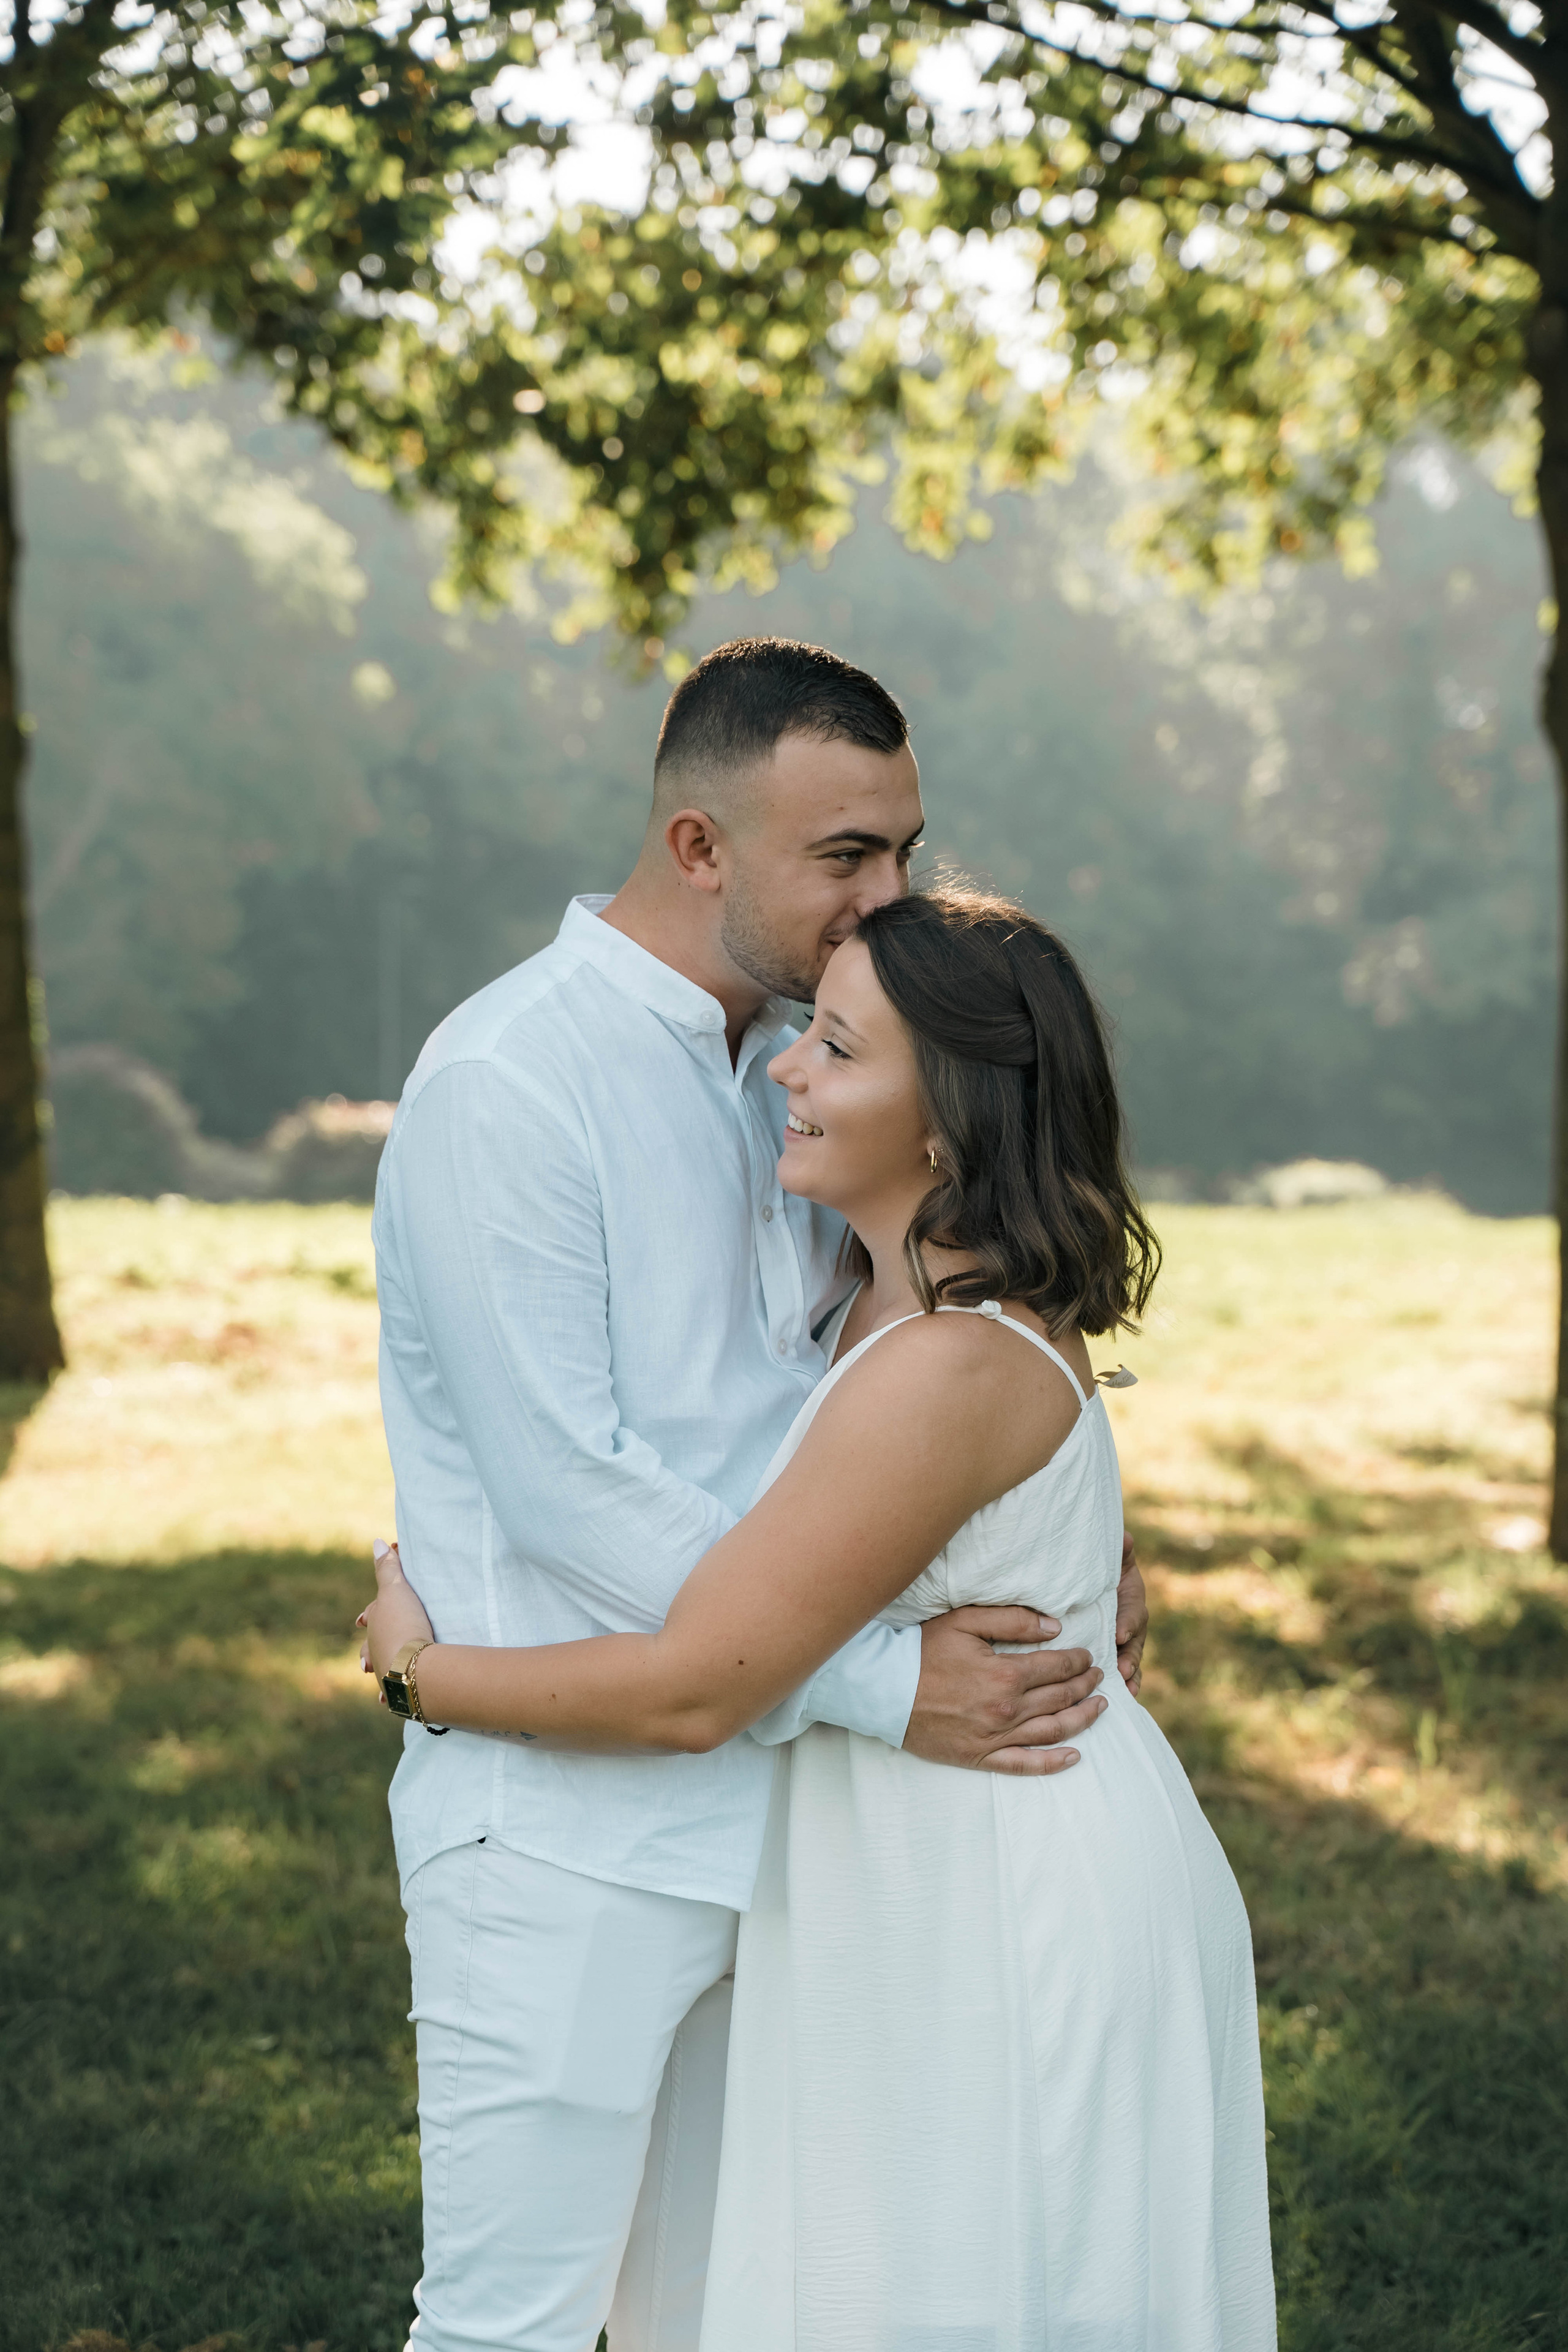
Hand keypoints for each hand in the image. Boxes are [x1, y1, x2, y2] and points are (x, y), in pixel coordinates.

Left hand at [357, 1540, 434, 1691]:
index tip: (360, 1620)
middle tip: (363, 1659)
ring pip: (380, 1672)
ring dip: (381, 1673)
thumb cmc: (403, 1625)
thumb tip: (376, 1542)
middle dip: (369, 1650)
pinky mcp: (401, 1693)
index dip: (368, 1614)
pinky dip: (393, 1698)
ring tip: (379, 1680)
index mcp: (376, 1625)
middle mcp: (376, 1650)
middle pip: (370, 1647)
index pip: (371, 1615)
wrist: (413, 1668)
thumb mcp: (396, 1591)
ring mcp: (386, 1673)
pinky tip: (390, 1704)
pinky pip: (395, 1696)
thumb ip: (387, 1568)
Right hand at [903, 1606, 1105, 1776]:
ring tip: (1099, 1708)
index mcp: (1005, 1674)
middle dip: (1086, 1686)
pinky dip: (1053, 1763)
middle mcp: (1006, 1709)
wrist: (882, 1689)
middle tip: (1100, 1678)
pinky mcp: (979, 1757)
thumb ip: (1013, 1621)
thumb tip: (1055, 1628)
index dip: (1079, 1661)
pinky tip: (1073, 1757)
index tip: (1089, 1656)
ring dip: (1082, 1719)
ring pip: (1053, 1731)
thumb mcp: (965, 1622)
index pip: (1057, 1667)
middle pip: (1061, 1698)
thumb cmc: (921, 1650)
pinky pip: (1024, 1765)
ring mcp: (994, 1738)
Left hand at [1115, 1533, 1147, 1697]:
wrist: (1096, 1582)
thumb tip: (1125, 1537)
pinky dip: (1125, 1685)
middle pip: (1134, 1644)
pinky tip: (1123, 1698)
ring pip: (1131, 1661)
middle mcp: (1130, 1624)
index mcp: (1131, 1600)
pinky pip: (1123, 1672)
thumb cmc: (1102, 1570)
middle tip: (1123, 1670)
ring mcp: (1124, 1643)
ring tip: (1126, 1689)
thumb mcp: (1113, 1560)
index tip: (1118, 1634)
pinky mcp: (1113, 1655)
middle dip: (1130, 1657)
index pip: (1132, 1613)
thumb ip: (1120, 1551)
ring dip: (1130, 1675)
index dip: (1127, 1623)